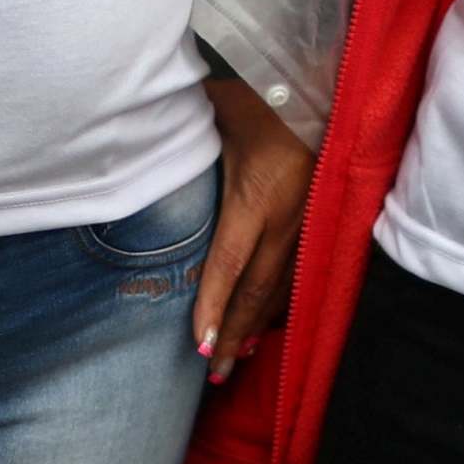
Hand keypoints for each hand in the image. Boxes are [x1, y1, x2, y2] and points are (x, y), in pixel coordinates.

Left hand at [193, 78, 314, 380]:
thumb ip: (183, 131)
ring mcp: (306, 225)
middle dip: (234, 334)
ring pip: (282, 289)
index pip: (230, 263)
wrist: (323, 89)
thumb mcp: (217, 111)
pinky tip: (266, 322)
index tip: (199, 345)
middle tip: (215, 373)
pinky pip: (299, 273)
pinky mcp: (319, 223)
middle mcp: (285, 221)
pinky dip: (279, 303)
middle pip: (257, 291)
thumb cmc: (261, 97)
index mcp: (257, 198)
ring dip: (257, 326)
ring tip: (236, 358)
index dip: (214, 306)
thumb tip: (140, 134)